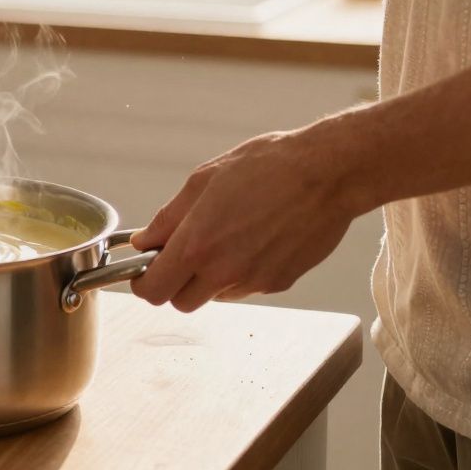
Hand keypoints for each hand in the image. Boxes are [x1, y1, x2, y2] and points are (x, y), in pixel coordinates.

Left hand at [128, 128, 358, 312]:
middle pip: (181, 302)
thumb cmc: (266, 167)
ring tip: (227, 236)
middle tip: (183, 253)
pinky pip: (246, 287)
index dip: (144, 283)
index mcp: (197, 246)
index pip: (153, 291)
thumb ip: (168, 219)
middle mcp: (224, 272)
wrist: (328, 173)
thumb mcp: (202, 182)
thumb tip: (143, 241)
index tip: (147, 269)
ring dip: (209, 277)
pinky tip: (254, 239)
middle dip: (175, 283)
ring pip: (215, 296)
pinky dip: (240, 272)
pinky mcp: (280, 283)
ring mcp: (254, 281)